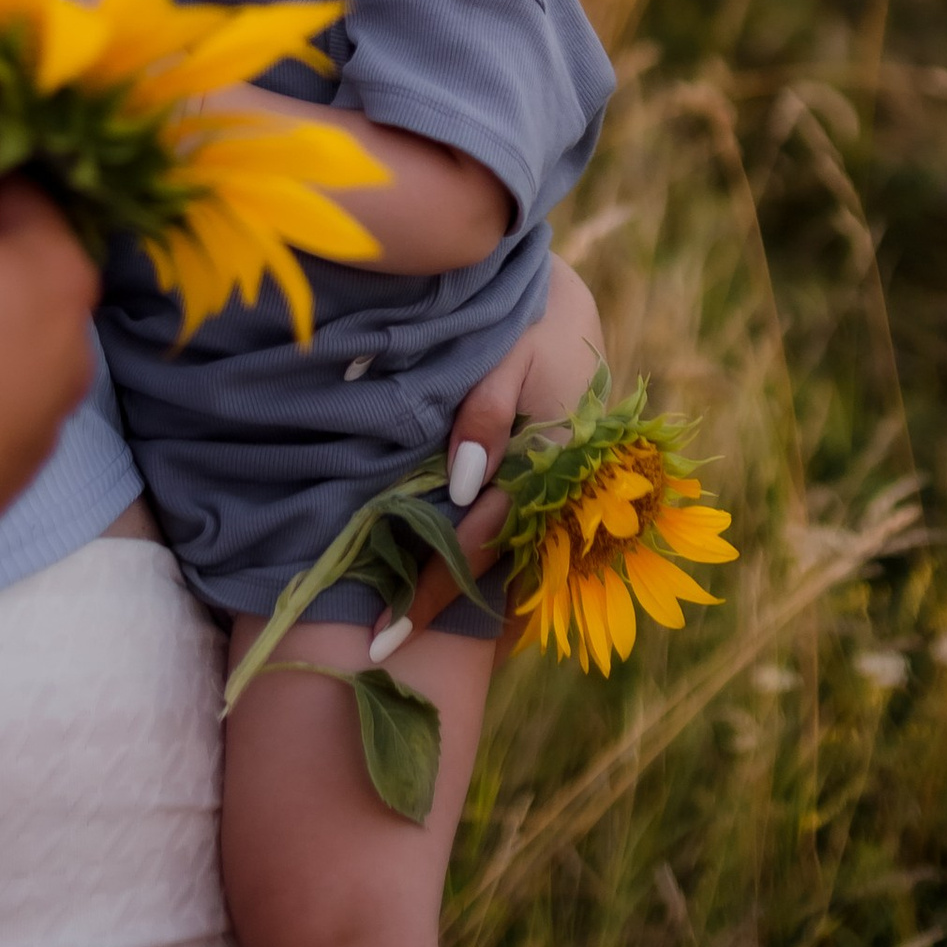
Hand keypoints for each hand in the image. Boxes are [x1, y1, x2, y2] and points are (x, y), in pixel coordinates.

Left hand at [401, 253, 606, 646]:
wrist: (567, 295)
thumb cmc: (532, 314)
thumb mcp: (510, 350)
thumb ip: (487, 413)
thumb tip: (463, 487)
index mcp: (549, 461)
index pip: (480, 539)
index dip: (432, 587)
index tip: (382, 634)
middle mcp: (557, 489)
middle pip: (492, 562)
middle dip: (438, 604)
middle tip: (379, 650)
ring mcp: (555, 491)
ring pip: (507, 558)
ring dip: (465, 592)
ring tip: (409, 632)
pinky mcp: (547, 482)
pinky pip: (515, 535)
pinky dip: (488, 565)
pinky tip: (465, 596)